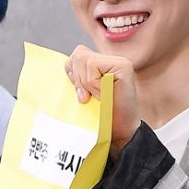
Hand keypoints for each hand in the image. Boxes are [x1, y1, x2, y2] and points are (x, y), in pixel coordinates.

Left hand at [65, 44, 140, 158]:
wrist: (119, 134)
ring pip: (83, 58)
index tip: (83, 95)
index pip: (75, 57)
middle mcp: (112, 60)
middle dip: (78, 79)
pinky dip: (93, 84)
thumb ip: (78, 78)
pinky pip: (92, 66)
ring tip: (99, 97)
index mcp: (102, 66)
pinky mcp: (124, 66)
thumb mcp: (83, 94)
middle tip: (89, 97)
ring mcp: (120, 62)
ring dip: (86, 83)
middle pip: (78, 54)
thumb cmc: (101, 118)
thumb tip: (65, 65)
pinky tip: (104, 95)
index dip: (73, 76)